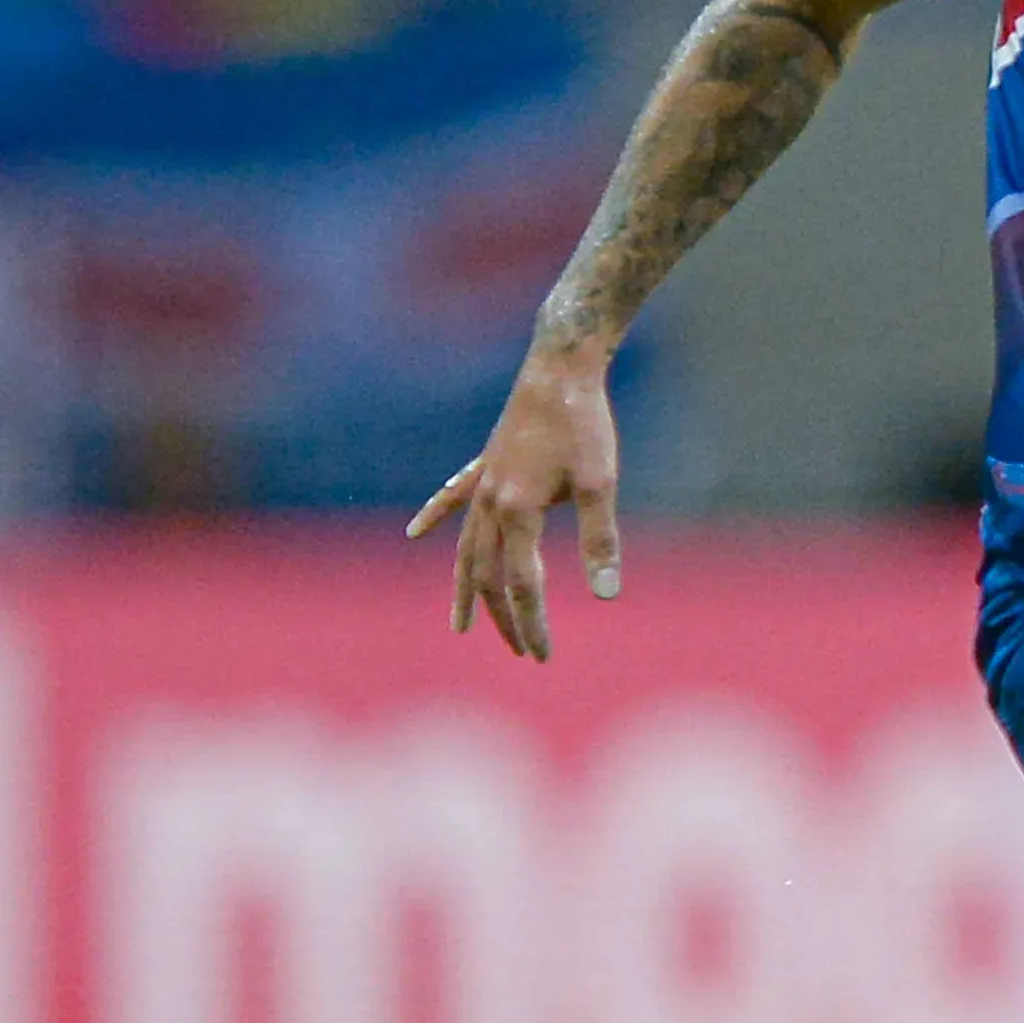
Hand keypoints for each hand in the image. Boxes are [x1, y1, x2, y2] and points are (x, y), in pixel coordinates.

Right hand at [408, 343, 621, 660]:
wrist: (560, 366)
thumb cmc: (584, 423)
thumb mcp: (599, 483)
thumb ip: (601, 541)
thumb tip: (606, 595)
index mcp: (517, 511)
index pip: (522, 585)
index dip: (532, 624)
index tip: (542, 655)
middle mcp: (490, 502)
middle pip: (488, 575)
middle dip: (503, 617)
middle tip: (521, 650)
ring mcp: (483, 482)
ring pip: (467, 547)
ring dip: (467, 587)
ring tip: (460, 625)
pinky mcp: (486, 463)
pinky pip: (453, 498)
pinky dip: (436, 516)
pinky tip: (417, 532)